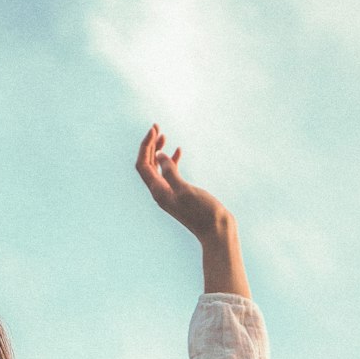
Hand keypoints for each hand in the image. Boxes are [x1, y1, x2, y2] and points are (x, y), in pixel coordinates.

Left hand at [135, 125, 231, 242]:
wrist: (216, 231)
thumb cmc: (203, 212)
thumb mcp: (185, 190)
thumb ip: (170, 173)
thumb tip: (159, 156)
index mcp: (158, 192)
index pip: (143, 165)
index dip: (146, 146)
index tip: (154, 129)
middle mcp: (160, 193)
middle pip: (147, 165)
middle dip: (150, 146)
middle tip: (156, 127)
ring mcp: (169, 193)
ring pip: (157, 169)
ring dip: (158, 151)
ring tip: (164, 136)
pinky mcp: (180, 194)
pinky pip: (170, 174)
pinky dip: (171, 161)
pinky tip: (178, 151)